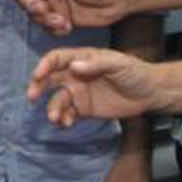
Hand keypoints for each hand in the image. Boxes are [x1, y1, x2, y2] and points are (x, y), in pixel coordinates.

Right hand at [27, 46, 167, 126]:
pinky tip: (67, 123)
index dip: (45, 65)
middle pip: (50, 79)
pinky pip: (68, 114)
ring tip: (56, 118)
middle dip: (38, 87)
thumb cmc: (135, 72)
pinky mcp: (84, 109)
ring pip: (58, 99)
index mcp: (82, 58)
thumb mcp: (119, 64)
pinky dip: (64, 119)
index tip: (38, 75)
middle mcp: (76, 75)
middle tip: (32, 96)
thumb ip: (96, 64)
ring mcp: (79, 93)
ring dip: (53, 108)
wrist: (149, 94)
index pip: (56, 58)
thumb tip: (75, 65)